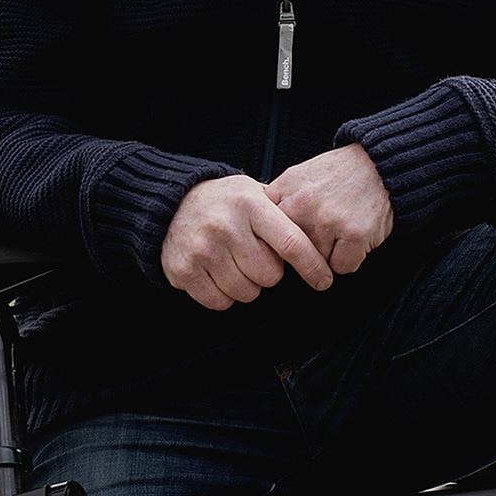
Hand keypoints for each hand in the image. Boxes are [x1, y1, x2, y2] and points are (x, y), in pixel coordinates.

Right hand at [161, 175, 335, 310]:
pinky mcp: (184, 270)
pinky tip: (219, 275)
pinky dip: (224, 296)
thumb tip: (321, 241)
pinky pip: (220, 302)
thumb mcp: (254, 193)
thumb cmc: (225, 202)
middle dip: (270, 274)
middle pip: (270, 276)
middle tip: (257, 259)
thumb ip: (283, 214)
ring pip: (246, 292)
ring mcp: (203, 249)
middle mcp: (226, 225)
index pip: (291, 243)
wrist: (172, 203)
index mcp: (251, 205)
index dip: (312, 267)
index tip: (324, 281)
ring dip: (247, 286)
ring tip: (236, 264)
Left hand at [266, 144, 393, 276]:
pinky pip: (343, 267)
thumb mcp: (298, 177)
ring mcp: (327, 220)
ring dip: (330, 255)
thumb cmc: (338, 175)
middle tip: (320, 237)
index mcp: (283, 191)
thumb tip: (254, 236)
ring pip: (317, 264)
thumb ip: (276, 203)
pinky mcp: (354, 234)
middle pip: (289, 256)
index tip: (283, 248)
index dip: (273, 247)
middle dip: (301, 255)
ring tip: (341, 229)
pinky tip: (356, 236)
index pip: (263, 236)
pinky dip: (351, 258)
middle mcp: (301, 206)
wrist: (379, 165)